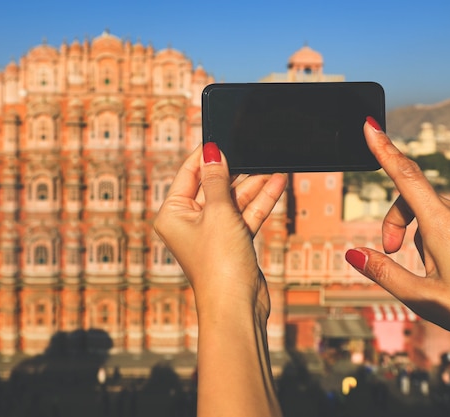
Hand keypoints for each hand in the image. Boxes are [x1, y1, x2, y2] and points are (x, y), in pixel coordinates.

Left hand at [154, 143, 285, 416]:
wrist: (237, 306)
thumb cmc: (218, 262)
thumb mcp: (218, 212)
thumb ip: (217, 179)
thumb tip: (212, 150)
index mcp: (172, 213)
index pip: (189, 174)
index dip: (206, 155)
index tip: (222, 135)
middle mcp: (189, 221)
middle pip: (213, 185)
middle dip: (236, 169)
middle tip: (255, 148)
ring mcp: (211, 232)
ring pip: (233, 200)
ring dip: (253, 184)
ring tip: (274, 163)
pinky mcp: (232, 242)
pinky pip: (245, 215)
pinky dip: (260, 201)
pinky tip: (277, 182)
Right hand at [346, 117, 449, 342]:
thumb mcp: (423, 298)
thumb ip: (384, 272)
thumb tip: (353, 254)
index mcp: (445, 227)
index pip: (406, 178)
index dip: (385, 150)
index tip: (371, 128)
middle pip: (414, 199)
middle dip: (395, 221)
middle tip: (392, 253)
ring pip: (434, 212)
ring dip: (421, 234)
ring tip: (432, 271)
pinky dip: (441, 236)